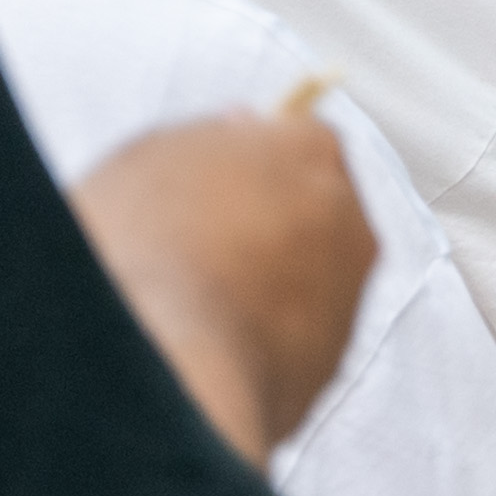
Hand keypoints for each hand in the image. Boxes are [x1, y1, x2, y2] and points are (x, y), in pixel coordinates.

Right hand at [73, 106, 375, 457]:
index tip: (198, 186)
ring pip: (302, 280)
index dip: (242, 163)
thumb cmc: (144, 249)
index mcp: (313, 151)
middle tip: (187, 247)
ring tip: (184, 307)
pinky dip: (257, 342)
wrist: (168, 369)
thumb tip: (244, 126)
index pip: (292, 139)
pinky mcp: (329, 369)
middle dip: (262, 225)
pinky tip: (202, 352)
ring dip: (260, 287)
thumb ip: (210, 134)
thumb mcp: (152, 157)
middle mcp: (351, 222)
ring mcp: (347, 301)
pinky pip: (291, 342)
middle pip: (307, 210)